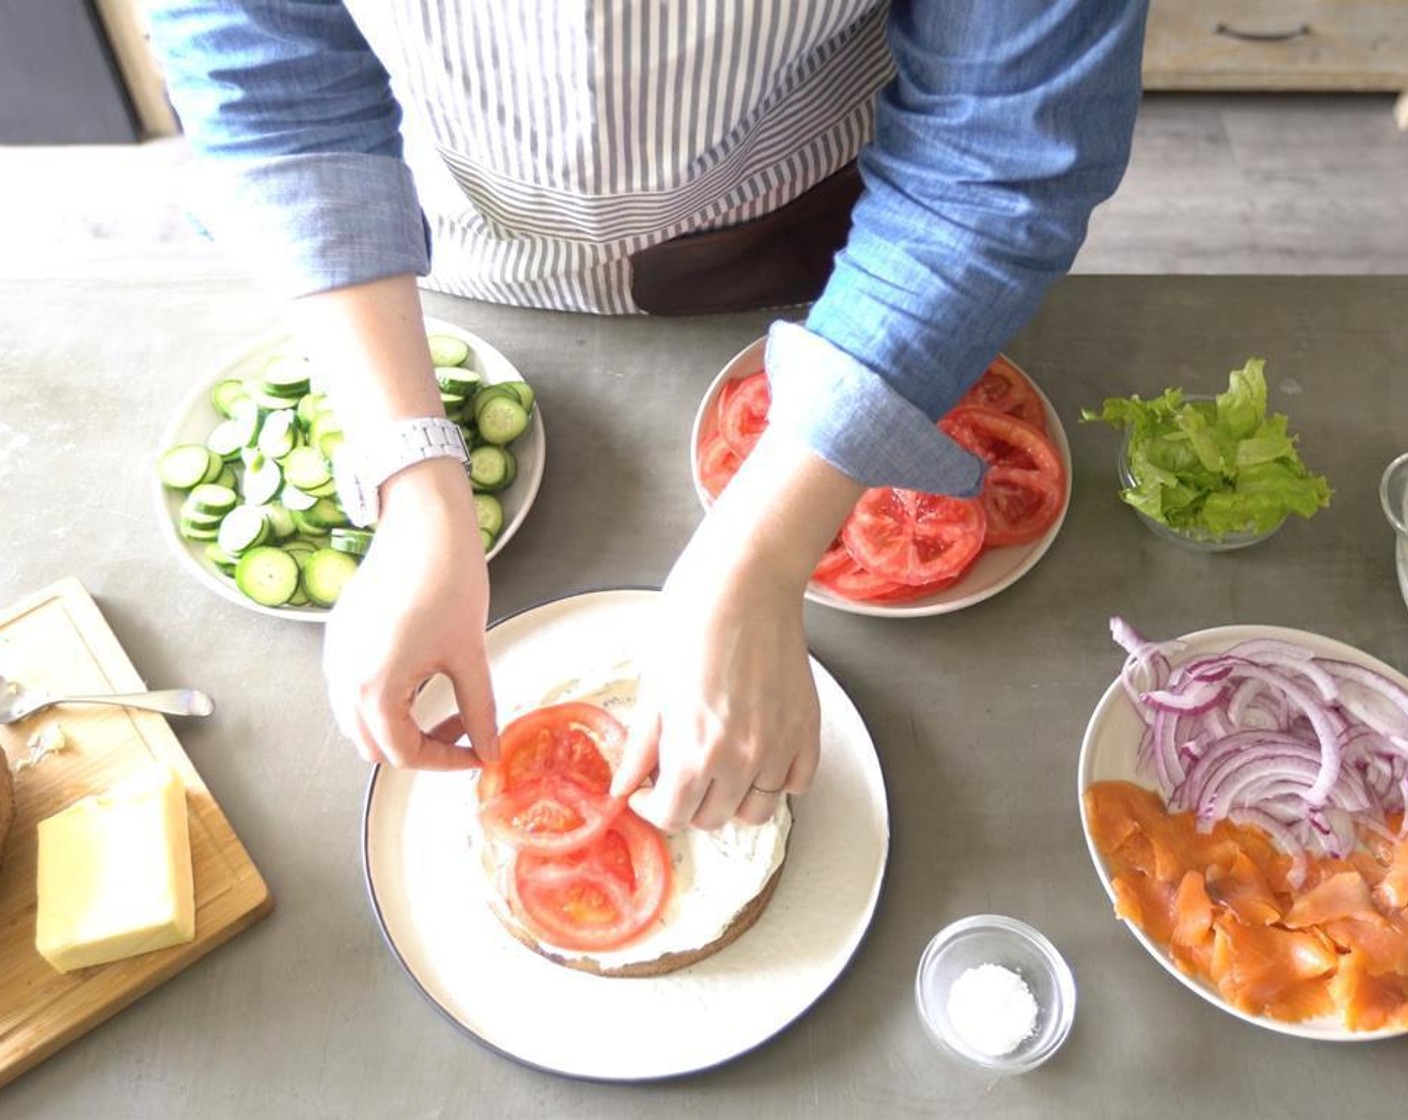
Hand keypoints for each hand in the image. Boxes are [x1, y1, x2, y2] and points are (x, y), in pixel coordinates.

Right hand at [322, 457, 498, 768]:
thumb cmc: (446, 577)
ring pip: (359, 721)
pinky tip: (422, 680)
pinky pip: (353, 690)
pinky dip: (385, 701)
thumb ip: (479, 710)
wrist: (423, 521)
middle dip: (421, 749)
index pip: (403, 753)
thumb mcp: (470, 654)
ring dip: (401, 727)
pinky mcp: (340, 637)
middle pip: (373, 746)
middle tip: (464, 733)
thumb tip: (489, 748)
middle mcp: (343, 677)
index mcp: (374, 687)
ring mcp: (336, 656)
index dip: (445, 762)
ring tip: (446, 705)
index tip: (476, 753)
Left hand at [616, 537, 820, 829]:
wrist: (745, 582)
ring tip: (719, 766)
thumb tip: (623, 787)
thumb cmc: (691, 622)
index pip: (674, 817)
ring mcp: (780, 746)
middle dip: (690, 803)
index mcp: (695, 752)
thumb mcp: (653, 687)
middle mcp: (742, 759)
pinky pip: (797, 784)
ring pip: (758, 811)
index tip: (648, 789)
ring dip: (734, 798)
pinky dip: (778, 780)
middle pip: (714, 819)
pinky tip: (758, 754)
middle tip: (680, 772)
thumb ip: (641, 747)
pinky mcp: (807, 728)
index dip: (653, 806)